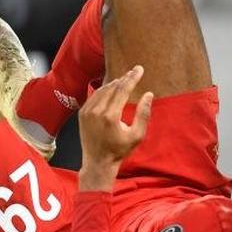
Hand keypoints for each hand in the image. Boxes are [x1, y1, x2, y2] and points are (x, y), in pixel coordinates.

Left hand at [77, 65, 153, 190]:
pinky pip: (94, 96)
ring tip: (125, 79)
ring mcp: (87, 111)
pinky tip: (112, 88)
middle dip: (125, 78)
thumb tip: (148, 94)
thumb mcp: (137, 135)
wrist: (97, 162)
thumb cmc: (119, 151)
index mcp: (110, 116)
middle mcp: (96, 111)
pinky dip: (104, 90)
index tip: (139, 69)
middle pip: (113, 87)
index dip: (132, 78)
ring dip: (114, 83)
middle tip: (134, 71)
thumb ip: (143, 114)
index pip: (123, 90)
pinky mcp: (82, 113)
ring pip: (103, 89)